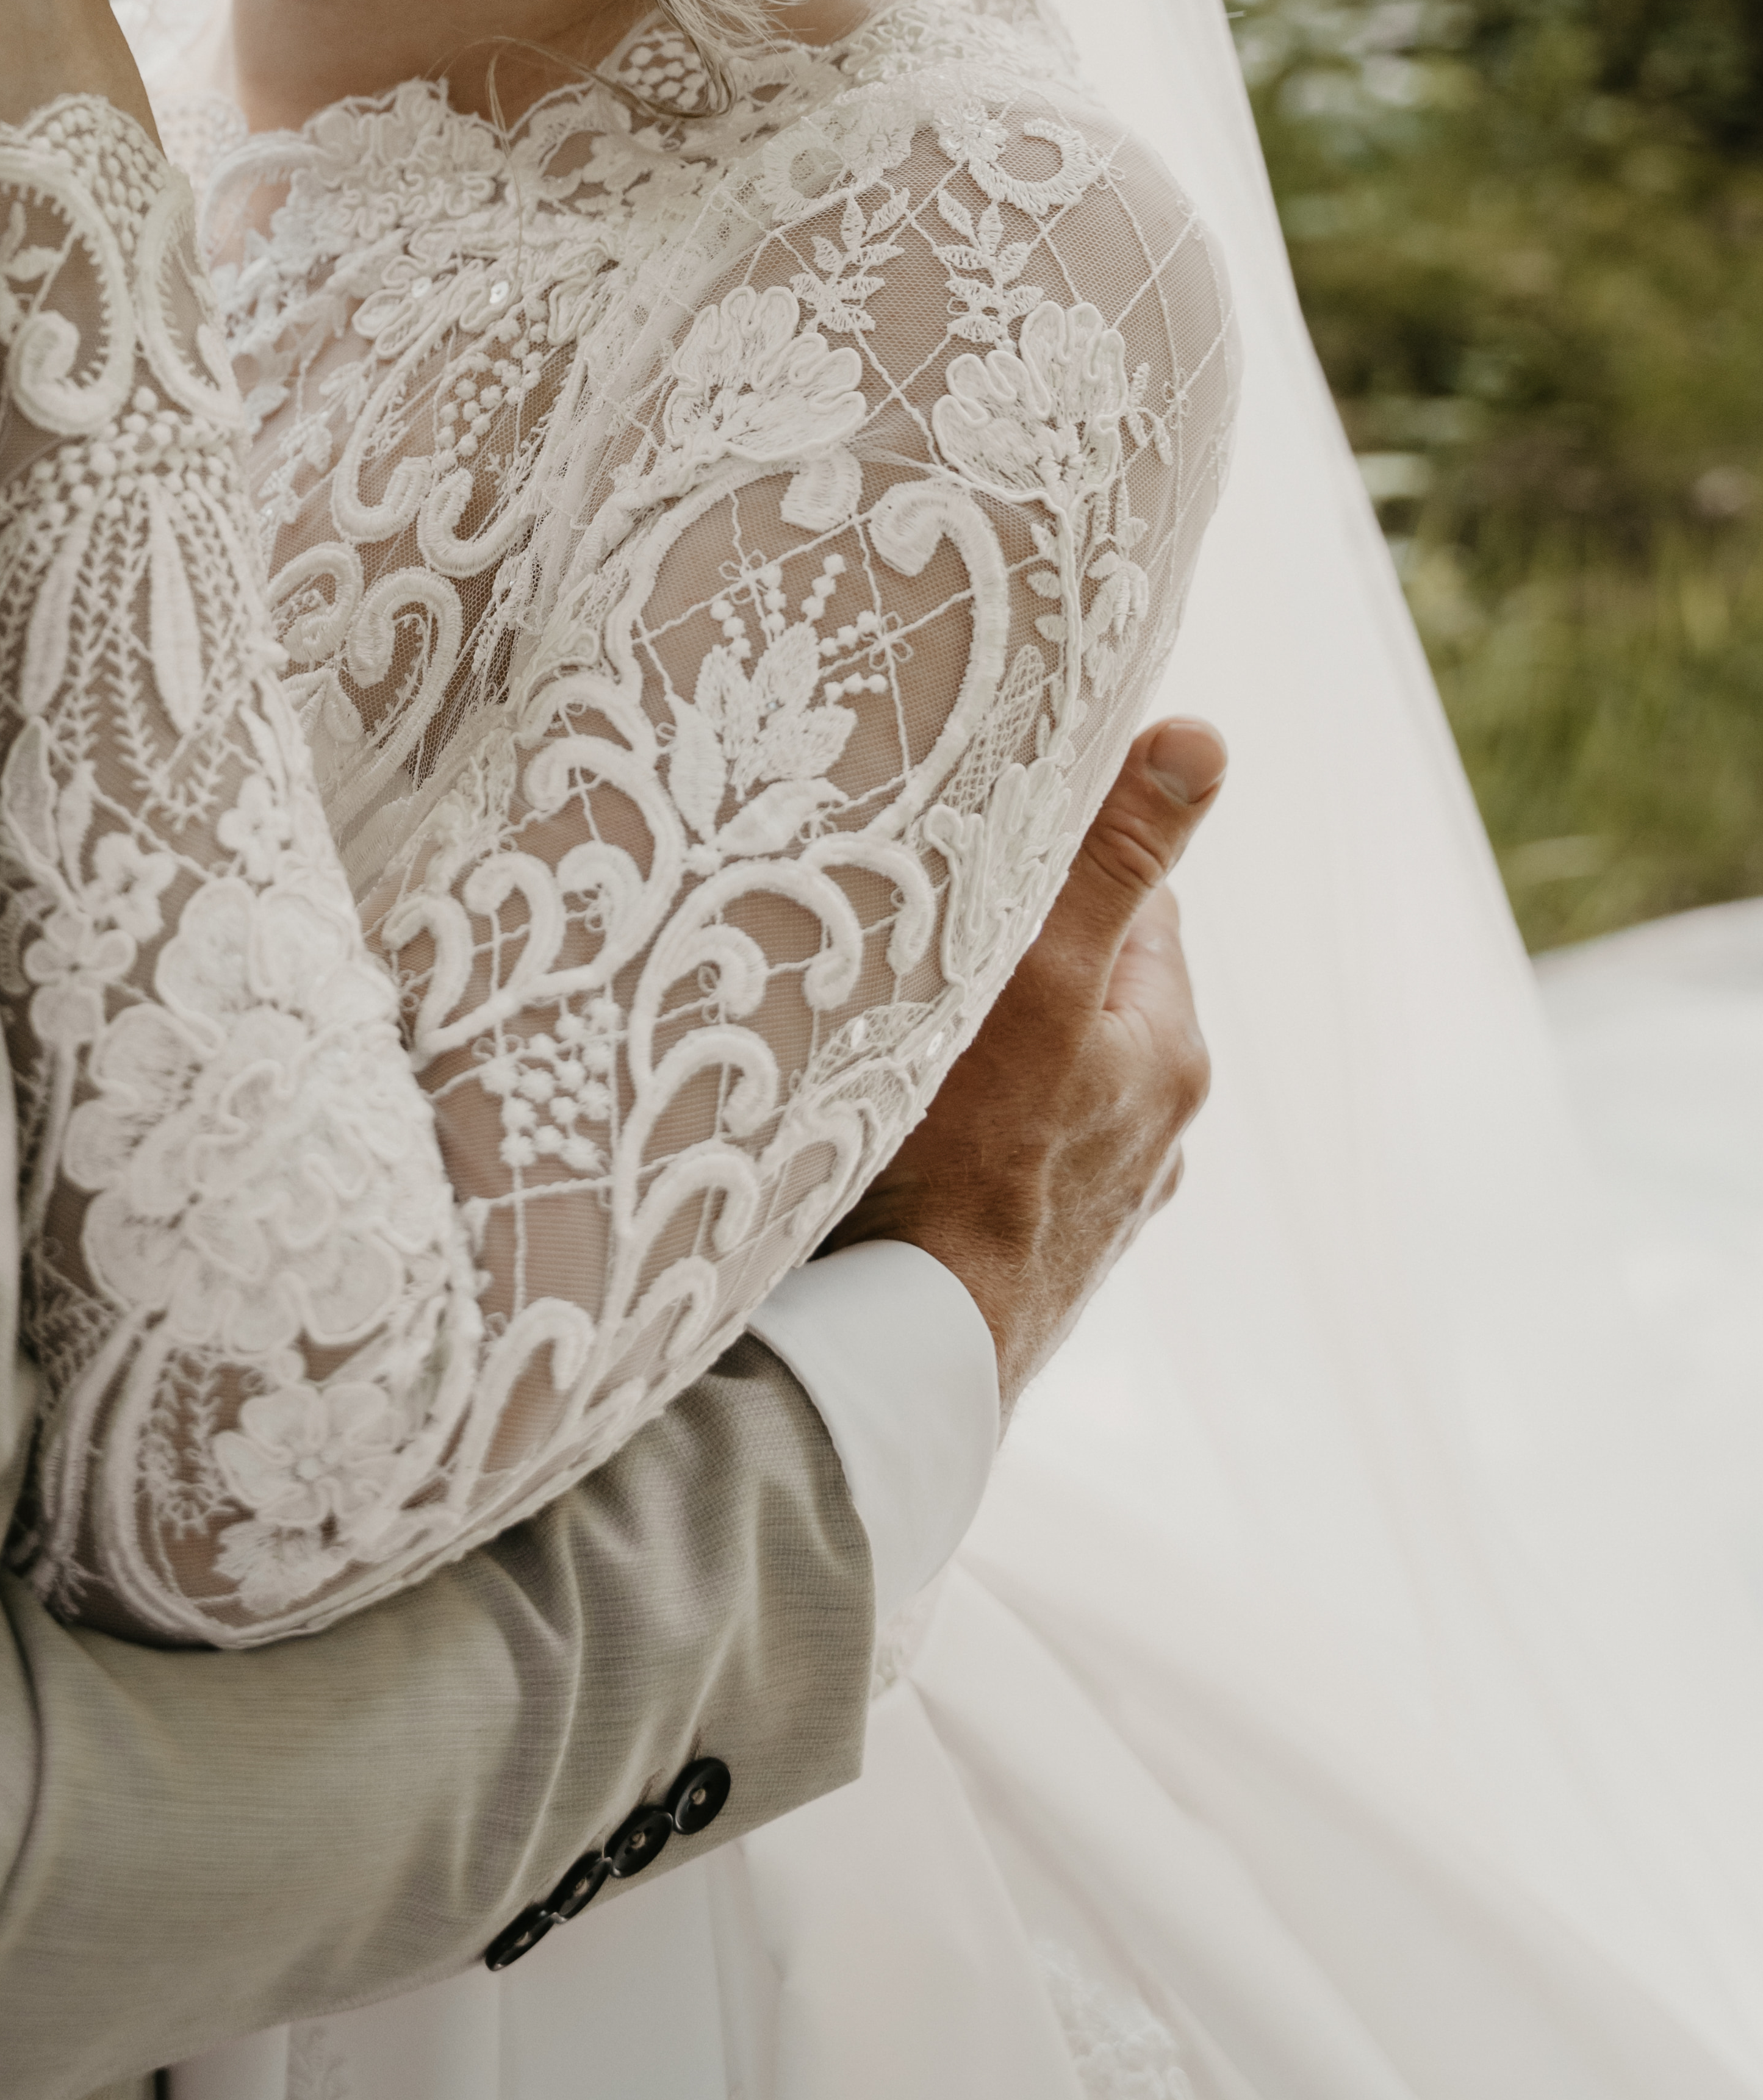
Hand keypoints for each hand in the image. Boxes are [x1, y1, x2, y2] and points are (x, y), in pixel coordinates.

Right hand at [823, 718, 1222, 1415]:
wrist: (906, 1360)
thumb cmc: (963, 1163)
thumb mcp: (1043, 980)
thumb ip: (1110, 860)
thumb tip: (1202, 739)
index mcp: (1168, 1055)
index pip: (1132, 908)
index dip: (1057, 866)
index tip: (979, 851)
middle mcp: (1150, 1136)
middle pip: (1082, 994)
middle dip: (1013, 962)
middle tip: (919, 939)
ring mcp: (1091, 1208)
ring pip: (1039, 1082)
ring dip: (982, 1053)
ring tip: (897, 1042)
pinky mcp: (1027, 1260)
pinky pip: (1000, 1157)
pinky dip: (960, 1134)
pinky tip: (897, 1141)